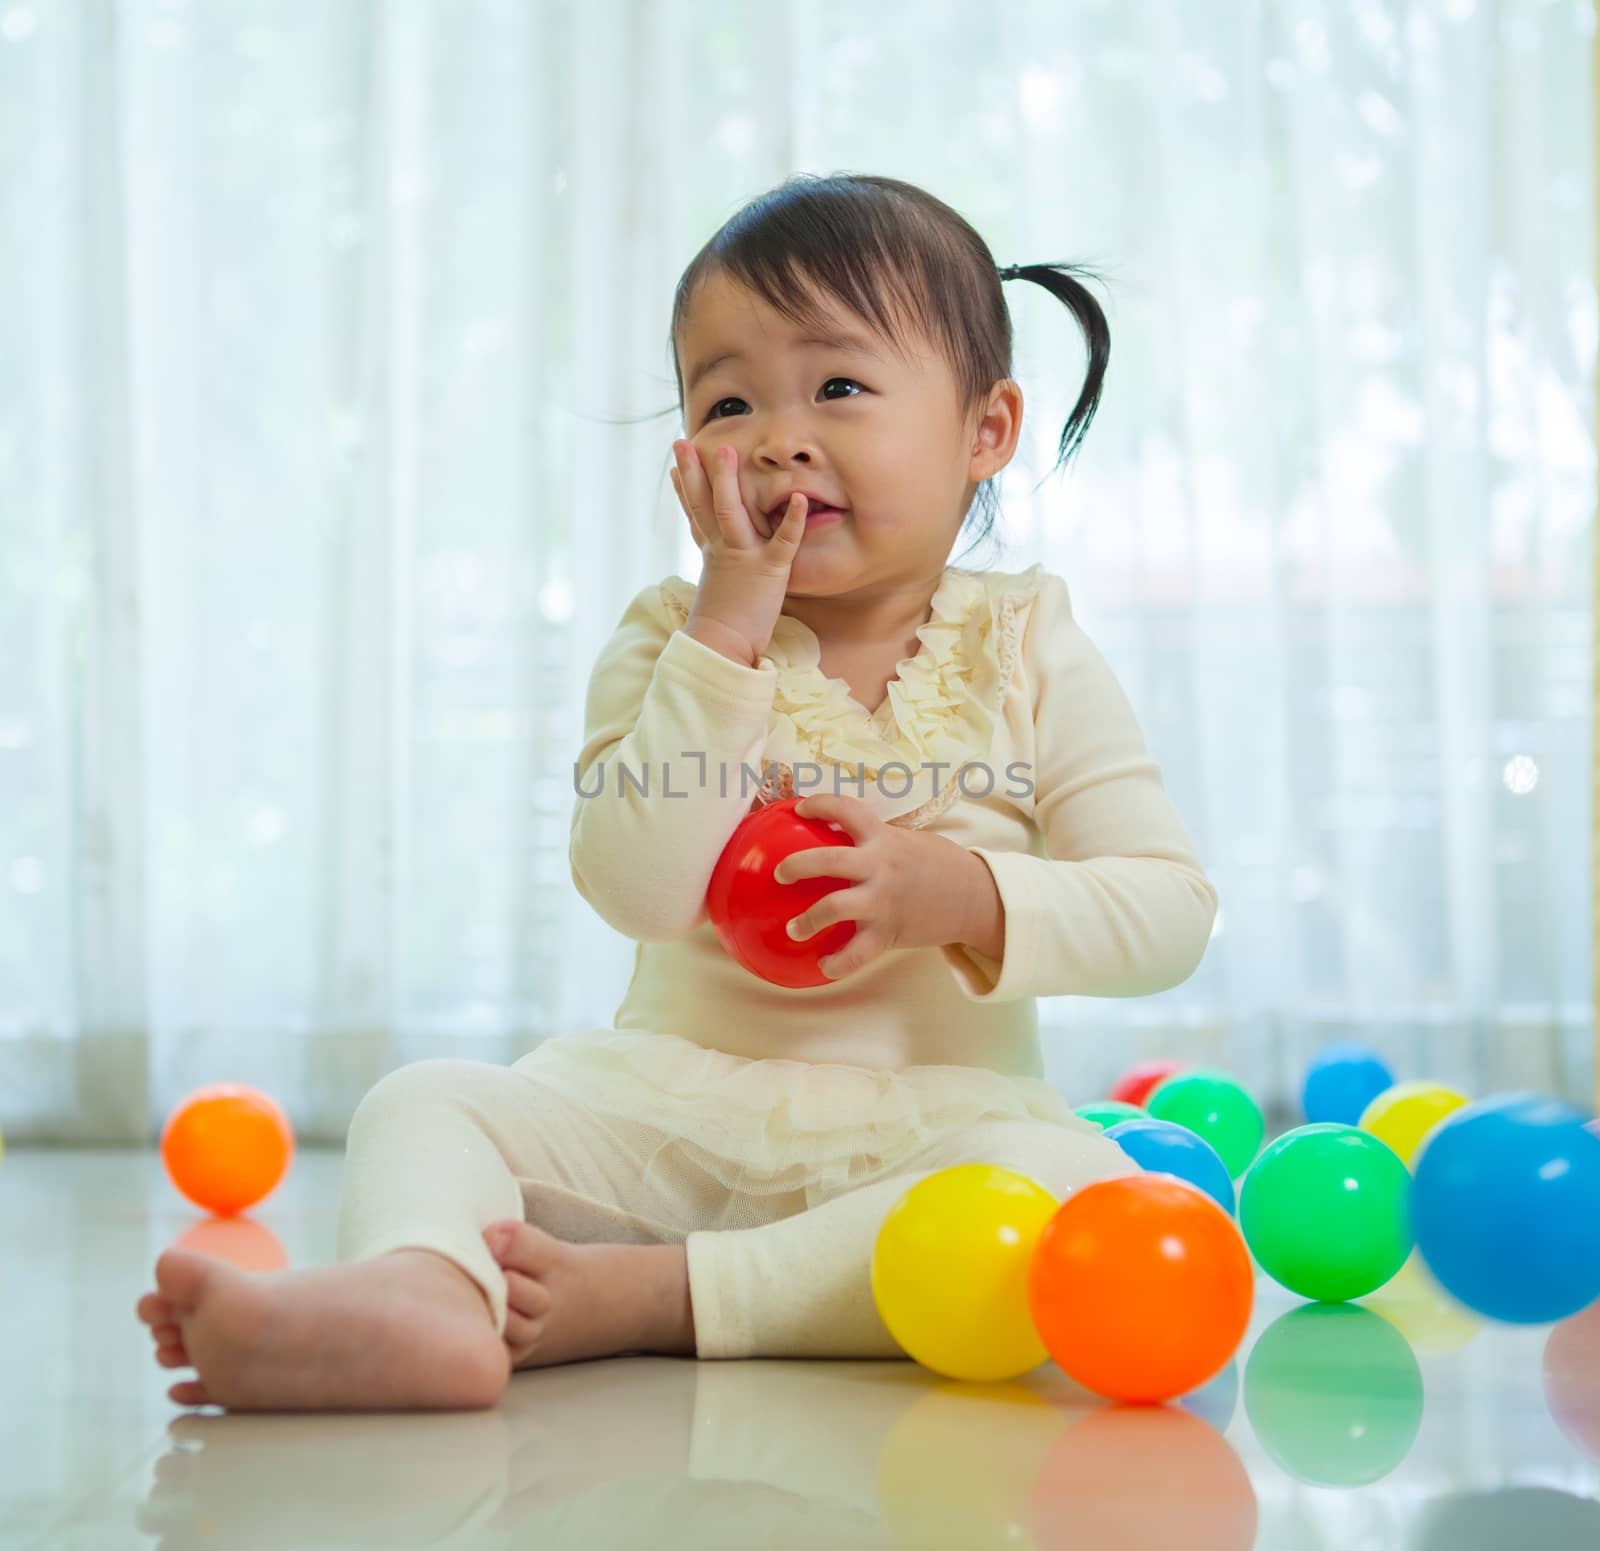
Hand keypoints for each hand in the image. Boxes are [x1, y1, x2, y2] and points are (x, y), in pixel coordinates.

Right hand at [669, 438, 807, 662]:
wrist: (720, 649)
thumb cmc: (721, 630)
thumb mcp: (718, 593)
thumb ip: (719, 576)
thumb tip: (715, 575)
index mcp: (712, 555)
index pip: (695, 516)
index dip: (684, 489)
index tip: (674, 465)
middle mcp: (722, 550)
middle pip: (704, 505)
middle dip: (694, 472)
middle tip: (684, 442)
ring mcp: (743, 558)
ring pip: (732, 513)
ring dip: (729, 482)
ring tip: (727, 452)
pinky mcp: (768, 571)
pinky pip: (782, 542)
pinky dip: (792, 520)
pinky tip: (800, 498)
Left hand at [775, 793, 983, 980]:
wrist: (975, 898)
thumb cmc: (939, 866)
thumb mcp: (908, 842)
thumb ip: (877, 840)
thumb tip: (839, 835)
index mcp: (884, 838)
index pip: (846, 810)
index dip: (819, 804)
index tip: (801, 807)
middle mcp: (880, 866)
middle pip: (827, 860)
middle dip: (796, 865)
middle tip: (779, 873)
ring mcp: (883, 901)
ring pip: (834, 907)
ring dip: (807, 920)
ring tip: (793, 929)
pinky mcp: (889, 932)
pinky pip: (856, 953)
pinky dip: (836, 963)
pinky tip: (823, 965)